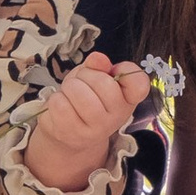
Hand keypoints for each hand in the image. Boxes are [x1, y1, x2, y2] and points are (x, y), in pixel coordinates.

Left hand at [20, 52, 153, 194]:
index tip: (113, 71)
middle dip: (85, 76)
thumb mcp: (95, 78)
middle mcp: (117, 117)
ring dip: (68, 87)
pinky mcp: (74, 135)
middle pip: (103, 82)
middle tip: (82, 84)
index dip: (126, 71)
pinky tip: (62, 106)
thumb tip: (98, 59)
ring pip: (77, 91)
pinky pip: (60, 104)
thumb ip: (99, 66)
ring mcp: (96, 129)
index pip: (139, 84)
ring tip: (70, 95)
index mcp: (127, 99)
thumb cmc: (86, 98)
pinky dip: (56, 99)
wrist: (70, 134)